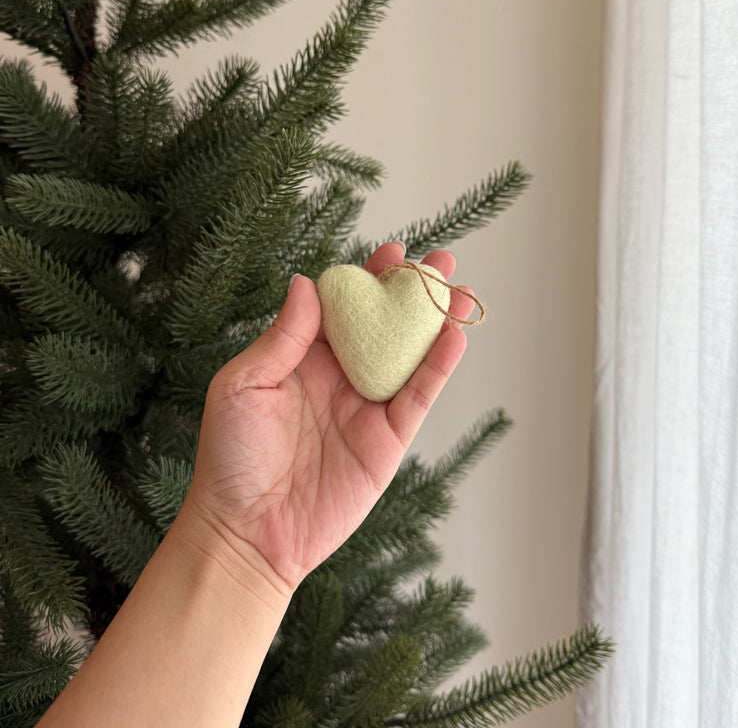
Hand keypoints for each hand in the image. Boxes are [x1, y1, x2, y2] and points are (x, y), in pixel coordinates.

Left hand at [185, 243, 473, 595]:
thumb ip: (283, 337)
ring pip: (409, 356)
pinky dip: (437, 368)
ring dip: (436, 323)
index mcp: (304, 358)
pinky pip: (417, 397)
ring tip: (459, 291)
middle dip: (412, 293)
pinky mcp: (387, 439)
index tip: (390, 252)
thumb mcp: (244, 385)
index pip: (343, 308)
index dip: (368, 279)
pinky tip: (452, 338)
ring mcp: (366, 408)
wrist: (247, 530)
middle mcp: (340, 377)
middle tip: (439, 262)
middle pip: (384, 325)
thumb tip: (307, 282)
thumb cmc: (231, 456)